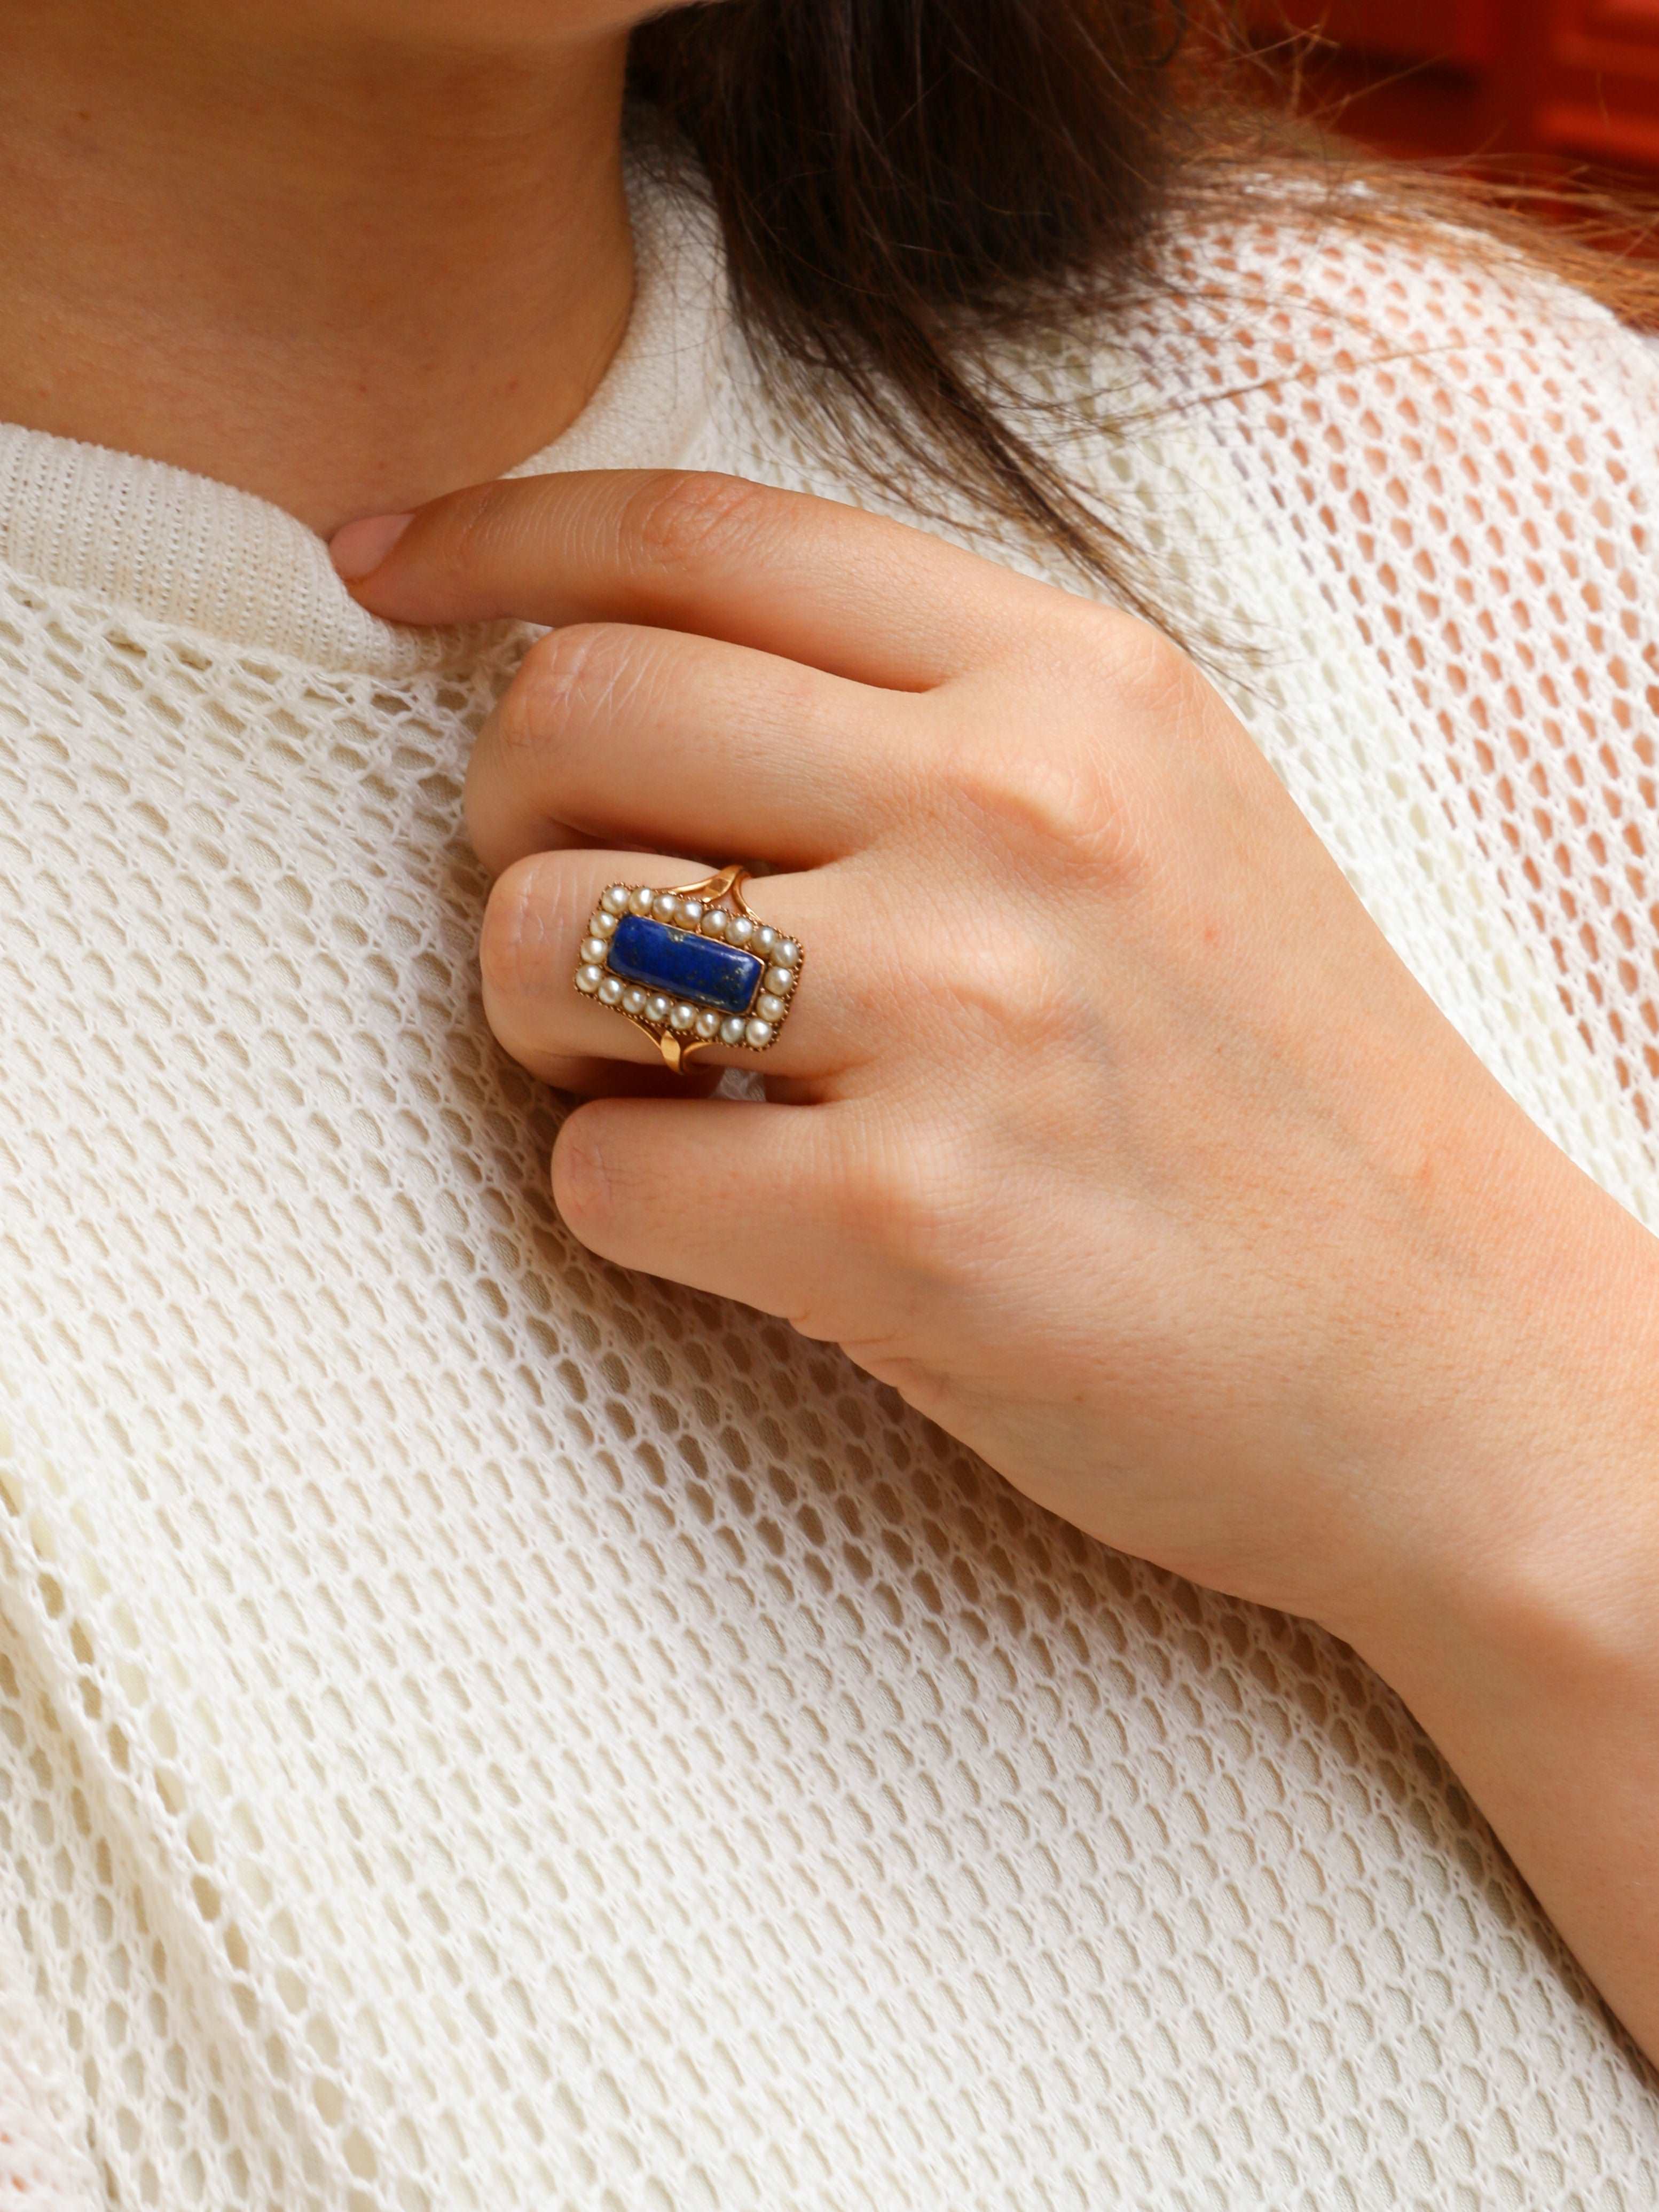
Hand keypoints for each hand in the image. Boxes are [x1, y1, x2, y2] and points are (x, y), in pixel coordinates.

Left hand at [332, 471, 1658, 1644]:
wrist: (1454, 1362)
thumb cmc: (1282, 1102)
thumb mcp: (1158, 821)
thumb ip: (928, 722)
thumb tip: (627, 687)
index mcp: (1074, 683)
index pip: (700, 530)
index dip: (497, 531)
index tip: (385, 566)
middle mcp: (1011, 808)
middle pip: (570, 713)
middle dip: (510, 823)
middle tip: (586, 923)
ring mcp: (959, 1008)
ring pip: (538, 935)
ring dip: (546, 1022)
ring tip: (668, 1079)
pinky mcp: (907, 1219)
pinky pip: (599, 1178)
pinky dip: (629, 1205)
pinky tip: (749, 1219)